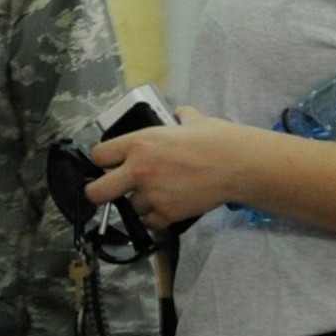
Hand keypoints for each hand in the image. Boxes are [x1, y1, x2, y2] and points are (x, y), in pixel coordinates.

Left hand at [83, 107, 244, 229]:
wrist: (239, 165)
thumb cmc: (218, 139)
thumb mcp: (193, 119)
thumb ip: (179, 117)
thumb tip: (180, 114)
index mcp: (139, 143)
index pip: (99, 155)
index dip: (102, 160)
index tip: (109, 164)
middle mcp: (139, 170)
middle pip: (96, 192)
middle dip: (99, 192)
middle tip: (109, 191)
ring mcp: (152, 194)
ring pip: (130, 207)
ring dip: (140, 203)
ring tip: (159, 194)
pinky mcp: (168, 213)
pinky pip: (151, 222)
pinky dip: (157, 218)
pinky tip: (168, 207)